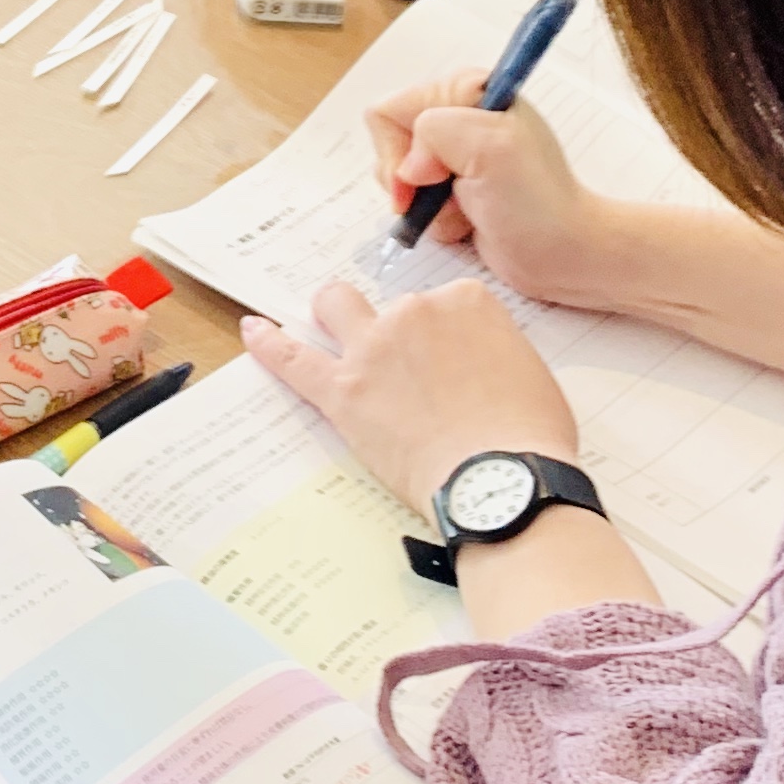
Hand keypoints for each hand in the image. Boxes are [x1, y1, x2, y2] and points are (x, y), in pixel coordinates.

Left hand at [238, 275, 579, 514]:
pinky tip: (253, 330)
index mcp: (467, 301)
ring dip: (333, 314)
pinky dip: (269, 343)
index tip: (457, 365)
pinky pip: (293, 358)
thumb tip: (473, 362)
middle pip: (395, 307)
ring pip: (336, 307)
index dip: (449, 336)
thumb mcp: (530, 372)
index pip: (446, 302)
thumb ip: (492, 349)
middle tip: (411, 371)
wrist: (503, 483)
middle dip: (401, 333)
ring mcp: (372, 348)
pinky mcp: (343, 391)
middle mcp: (414, 311)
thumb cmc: (530, 438)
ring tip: (330, 325)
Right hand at [366, 68, 609, 305]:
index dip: (400, 146)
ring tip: (463, 210)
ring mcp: (456, 157)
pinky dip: (435, 221)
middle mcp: (458, 118)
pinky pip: (416, 204)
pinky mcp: (456, 192)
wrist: (565, 253)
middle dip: (410, 180)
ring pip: (400, 178)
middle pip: (390, 144)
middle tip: (443, 195)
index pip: (392, 109)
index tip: (431, 175)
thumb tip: (409, 169)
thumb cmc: (537, 201)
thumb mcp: (489, 146)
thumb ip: (433, 132)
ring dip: (425, 204)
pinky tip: (467, 224)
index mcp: (466, 91)